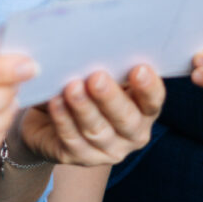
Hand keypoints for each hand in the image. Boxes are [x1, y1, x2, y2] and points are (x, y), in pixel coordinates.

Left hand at [19, 65, 164, 166]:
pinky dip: (63, 120)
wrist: (50, 118)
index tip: (139, 69)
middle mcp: (132, 134)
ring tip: (71, 87)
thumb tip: (100, 43)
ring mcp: (108, 150)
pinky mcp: (81, 158)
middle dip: (111, 98)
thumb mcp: (95, 72)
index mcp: (143, 109)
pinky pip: (72, 140)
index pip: (152, 102)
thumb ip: (104, 62)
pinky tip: (55, 102)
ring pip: (97, 131)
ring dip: (84, 108)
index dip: (148, 88)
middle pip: (126, 120)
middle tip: (97, 77)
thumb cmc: (83, 84)